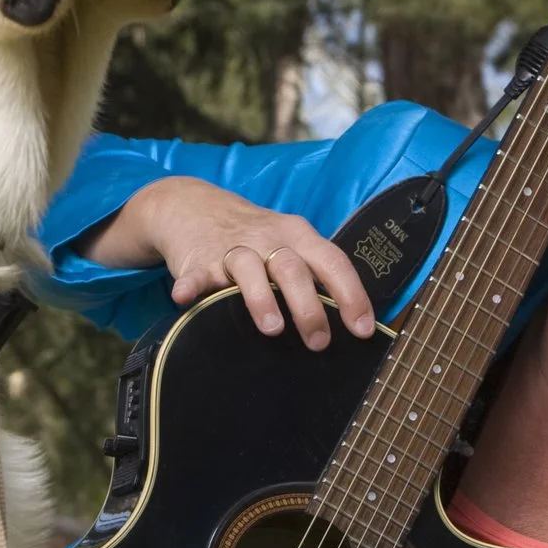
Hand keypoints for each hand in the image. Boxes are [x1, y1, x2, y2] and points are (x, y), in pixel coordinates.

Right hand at [80, 176, 376, 349]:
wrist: (194, 205)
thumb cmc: (254, 237)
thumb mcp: (290, 242)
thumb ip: (315, 273)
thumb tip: (352, 321)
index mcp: (297, 236)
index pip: (332, 262)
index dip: (351, 295)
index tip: (363, 330)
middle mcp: (268, 239)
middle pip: (293, 268)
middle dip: (309, 307)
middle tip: (318, 342)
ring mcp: (232, 248)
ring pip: (249, 269)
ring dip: (261, 297)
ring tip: (272, 328)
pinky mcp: (198, 259)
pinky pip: (195, 274)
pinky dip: (190, 286)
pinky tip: (184, 299)